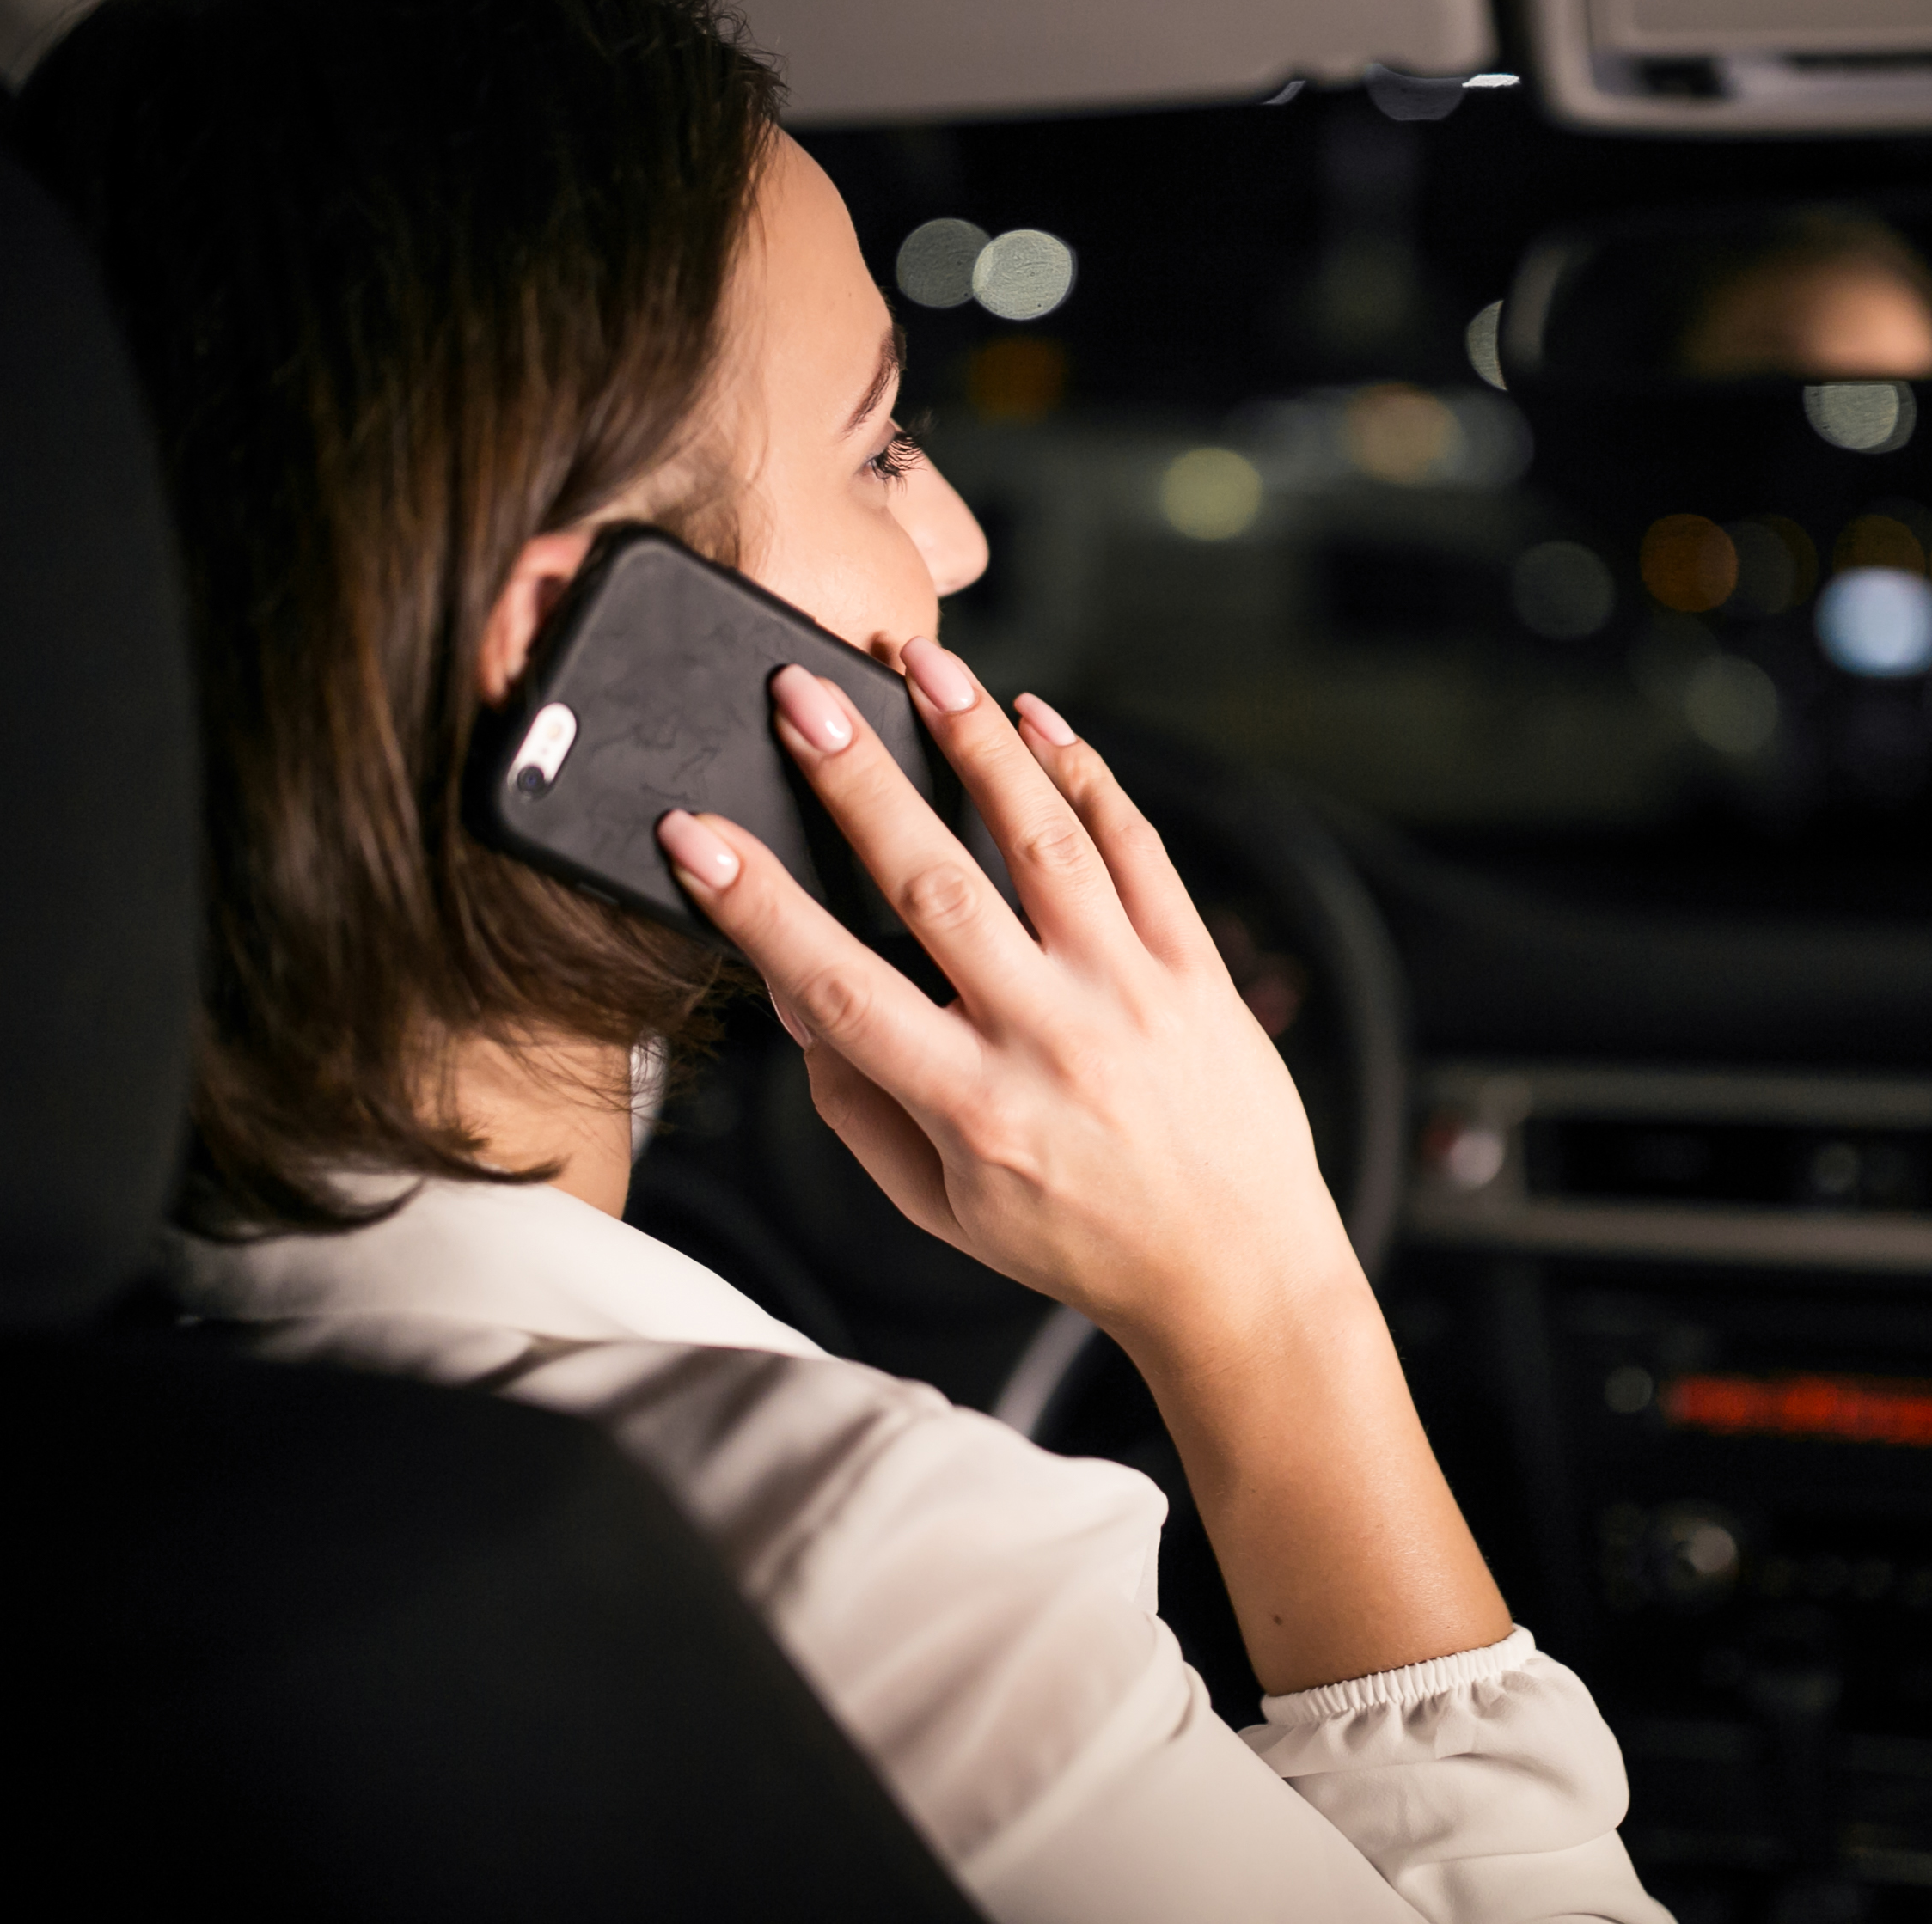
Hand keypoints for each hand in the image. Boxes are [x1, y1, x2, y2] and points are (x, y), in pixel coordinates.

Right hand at [653, 642, 1359, 1359]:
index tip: (694, 835)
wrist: (1236, 1269)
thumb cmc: (1074, 1237)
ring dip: (975, 742)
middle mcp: (1051, 1039)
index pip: (839, 988)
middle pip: (936, 887)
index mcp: (971, 1108)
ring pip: (1044, 841)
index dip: (758, 908)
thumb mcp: (941, 1203)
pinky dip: (1084, 774)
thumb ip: (858, 1101)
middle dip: (857, 782)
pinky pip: (1137, 848)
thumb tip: (787, 990)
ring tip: (919, 662)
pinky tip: (1034, 717)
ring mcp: (1132, 993)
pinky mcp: (1196, 966)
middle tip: (797, 695)